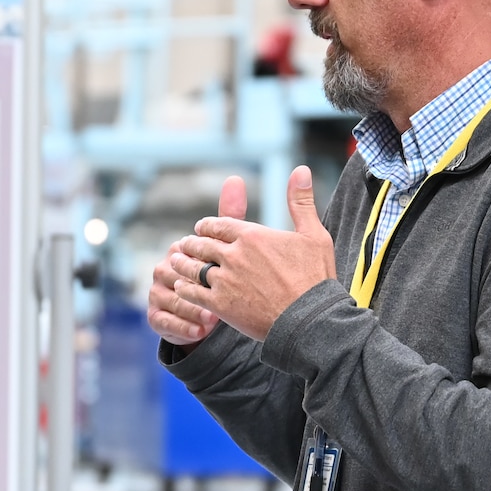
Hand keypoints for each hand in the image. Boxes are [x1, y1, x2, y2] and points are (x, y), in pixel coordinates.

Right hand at [147, 176, 245, 348]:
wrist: (207, 312)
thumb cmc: (220, 273)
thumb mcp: (228, 244)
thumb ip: (230, 215)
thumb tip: (235, 178)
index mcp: (178, 249)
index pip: (186, 251)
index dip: (204, 263)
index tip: (224, 273)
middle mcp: (163, 268)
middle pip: (174, 274)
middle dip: (195, 287)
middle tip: (217, 298)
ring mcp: (156, 293)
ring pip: (168, 298)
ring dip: (190, 309)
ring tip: (212, 320)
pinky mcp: (155, 317)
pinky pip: (163, 321)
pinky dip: (181, 327)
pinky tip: (201, 332)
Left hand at [168, 166, 336, 341]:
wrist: (309, 320)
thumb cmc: (315, 278)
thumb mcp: (313, 234)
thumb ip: (300, 201)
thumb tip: (301, 169)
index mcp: (252, 235)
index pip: (218, 224)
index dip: (207, 226)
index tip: (201, 228)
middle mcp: (233, 255)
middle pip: (202, 244)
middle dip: (192, 243)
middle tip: (185, 244)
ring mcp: (224, 281)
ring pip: (192, 267)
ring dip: (182, 263)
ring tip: (175, 262)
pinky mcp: (219, 305)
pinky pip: (192, 293)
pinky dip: (184, 288)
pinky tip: (180, 287)